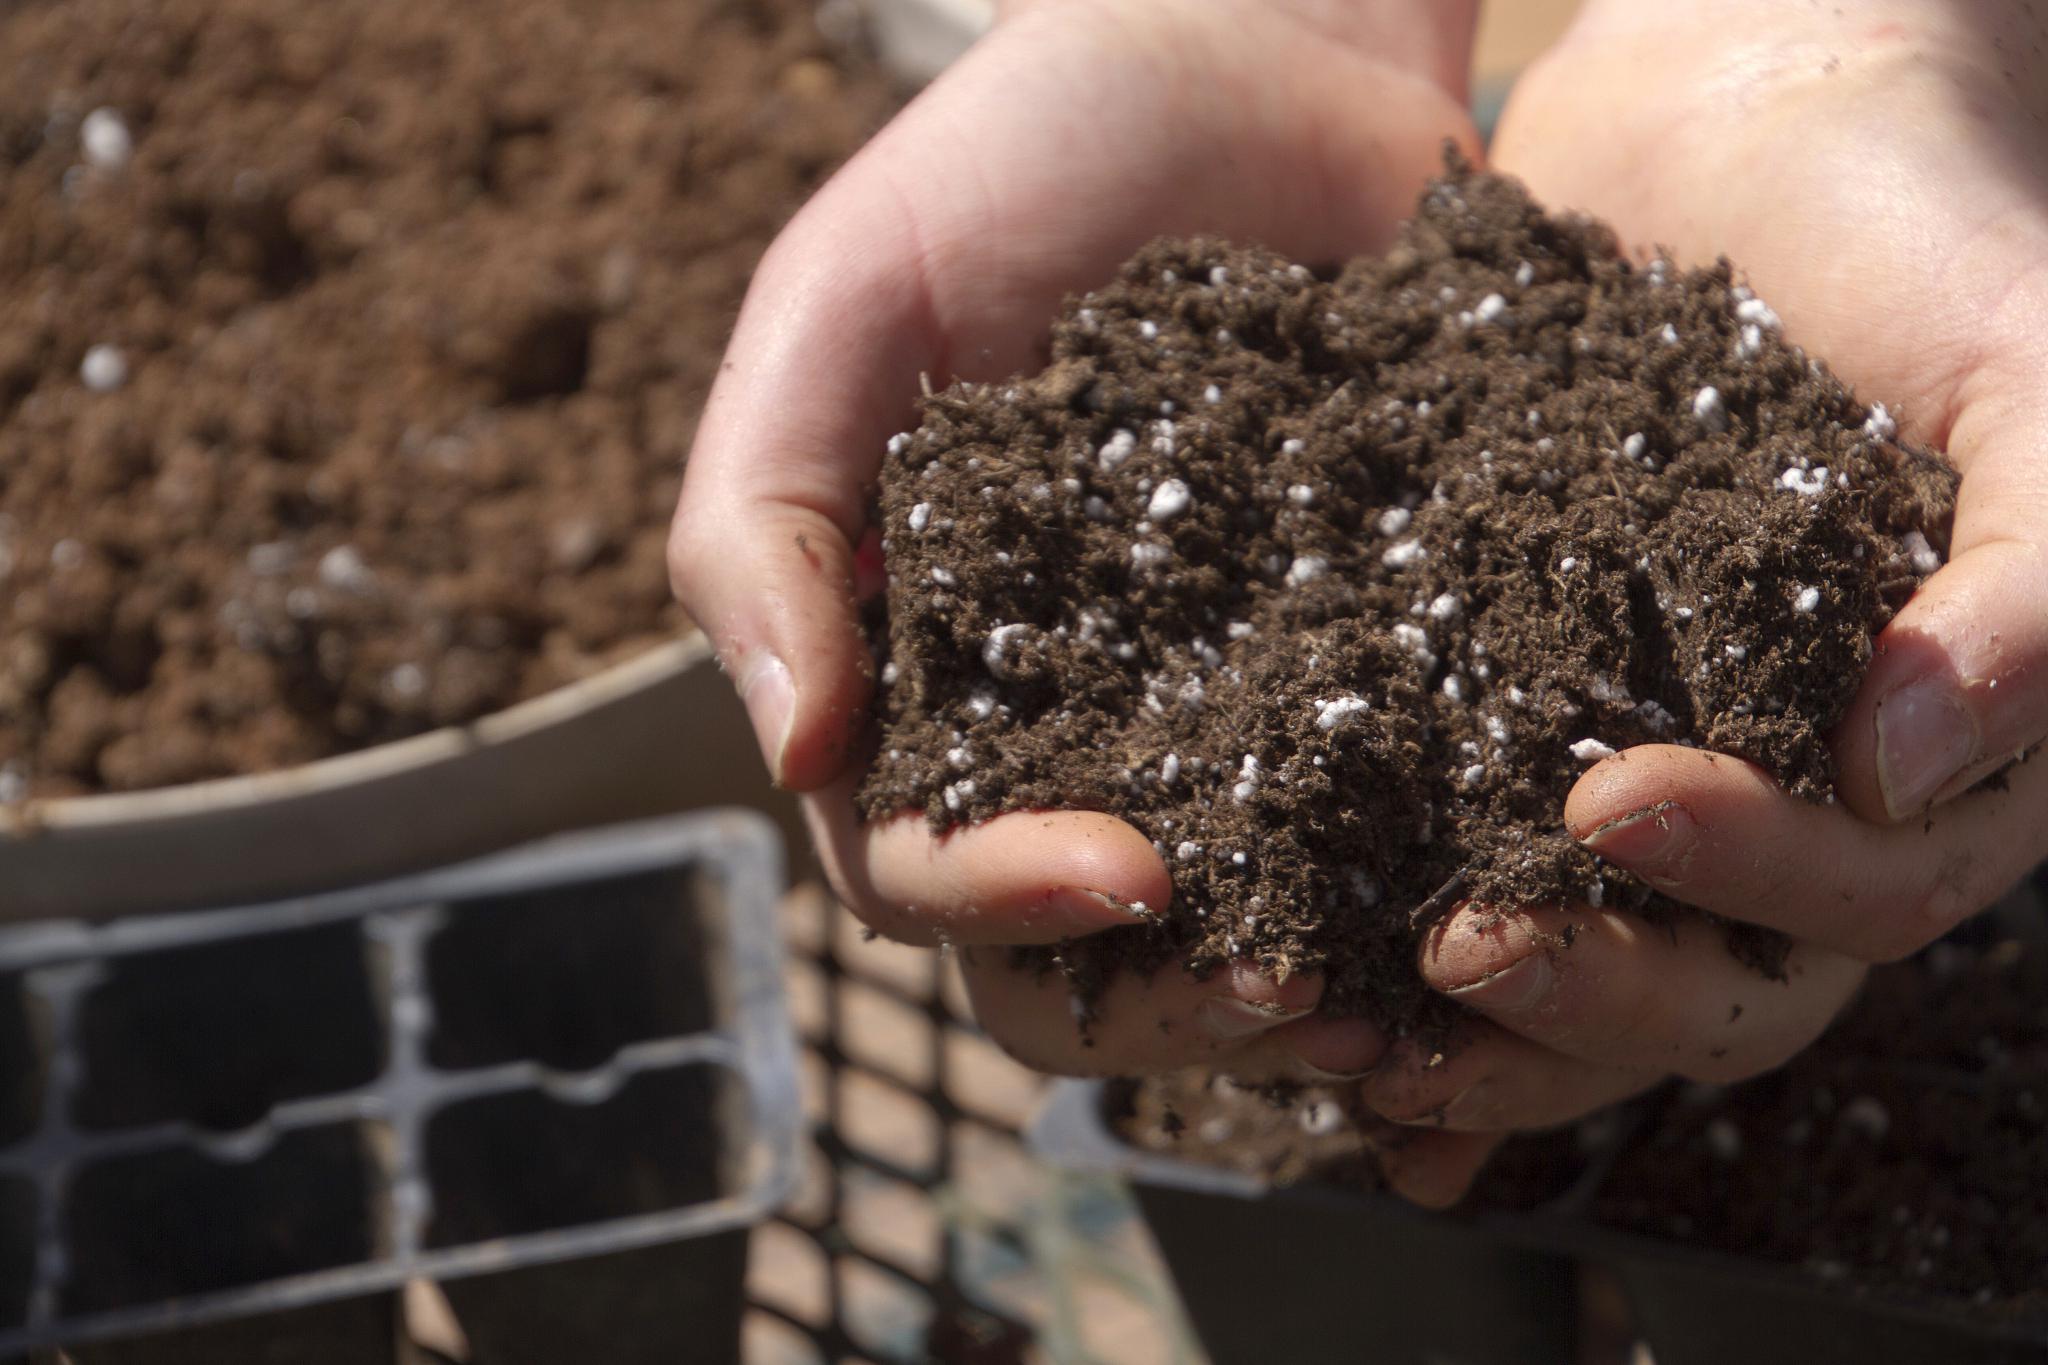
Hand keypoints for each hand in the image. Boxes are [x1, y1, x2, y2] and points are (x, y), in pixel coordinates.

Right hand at [669, 0, 1492, 1196]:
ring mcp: (1226, 698)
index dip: (1001, 901)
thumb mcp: (846, 305)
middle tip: (1298, 991)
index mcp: (916, 670)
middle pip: (1081, 951)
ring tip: (1425, 981)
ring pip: (1248, 921)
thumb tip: (797, 755)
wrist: (1253, 41)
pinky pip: (1403, 805)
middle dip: (1175, 995)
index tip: (1133, 872)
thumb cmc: (1011, 161)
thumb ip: (766, 522)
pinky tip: (1530, 878)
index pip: (915, 864)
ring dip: (1323, 982)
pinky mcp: (1380, 650)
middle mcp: (1066, 720)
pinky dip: (1451, 867)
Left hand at [1349, 0, 2047, 1178]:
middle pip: (1715, 982)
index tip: (1611, 800)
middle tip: (1453, 942)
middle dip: (1589, 982)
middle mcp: (1802, 804)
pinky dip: (1400, 968)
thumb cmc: (1920, 237)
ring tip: (1349, 1027)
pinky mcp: (1522, 734)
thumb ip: (2036, 574)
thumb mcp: (2030, 371)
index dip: (1746, 873)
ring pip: (1591, 965)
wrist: (1751, 131)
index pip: (1861, 891)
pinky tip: (1317, 1024)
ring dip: (1480, 1025)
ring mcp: (1663, 777)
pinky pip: (1473, 876)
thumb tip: (1901, 768)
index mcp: (1943, 759)